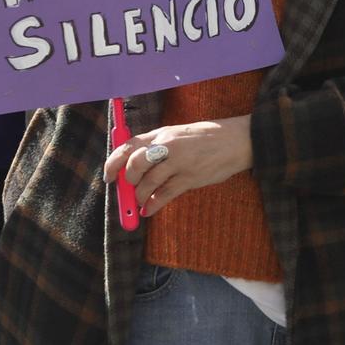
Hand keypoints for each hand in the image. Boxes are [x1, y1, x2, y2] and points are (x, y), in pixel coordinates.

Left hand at [103, 117, 252, 218]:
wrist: (237, 140)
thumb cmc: (206, 138)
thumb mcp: (178, 135)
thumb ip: (156, 147)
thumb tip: (133, 167)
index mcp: (161, 134)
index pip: (127, 146)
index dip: (112, 163)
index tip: (108, 176)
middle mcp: (167, 146)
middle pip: (134, 165)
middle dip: (127, 182)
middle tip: (129, 190)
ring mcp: (179, 162)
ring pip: (147, 183)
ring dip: (140, 197)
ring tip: (141, 202)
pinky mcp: (190, 178)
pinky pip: (164, 195)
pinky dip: (153, 205)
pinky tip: (149, 210)